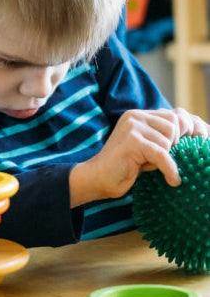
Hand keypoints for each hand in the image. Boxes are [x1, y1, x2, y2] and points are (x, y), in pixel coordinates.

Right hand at [69, 107, 209, 206]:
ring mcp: (132, 127)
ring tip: (154, 167)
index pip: (174, 115)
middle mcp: (135, 116)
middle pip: (174, 124)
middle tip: (169, 161)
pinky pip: (162, 154)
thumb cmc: (124, 167)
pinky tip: (172, 180)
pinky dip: (170, 169)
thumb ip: (163, 138)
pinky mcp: (132, 142)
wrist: (96, 179)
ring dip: (166, 157)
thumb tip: (193, 132)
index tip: (203, 143)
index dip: (190, 130)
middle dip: (177, 144)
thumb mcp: (147, 149)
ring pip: (169, 139)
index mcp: (139, 116)